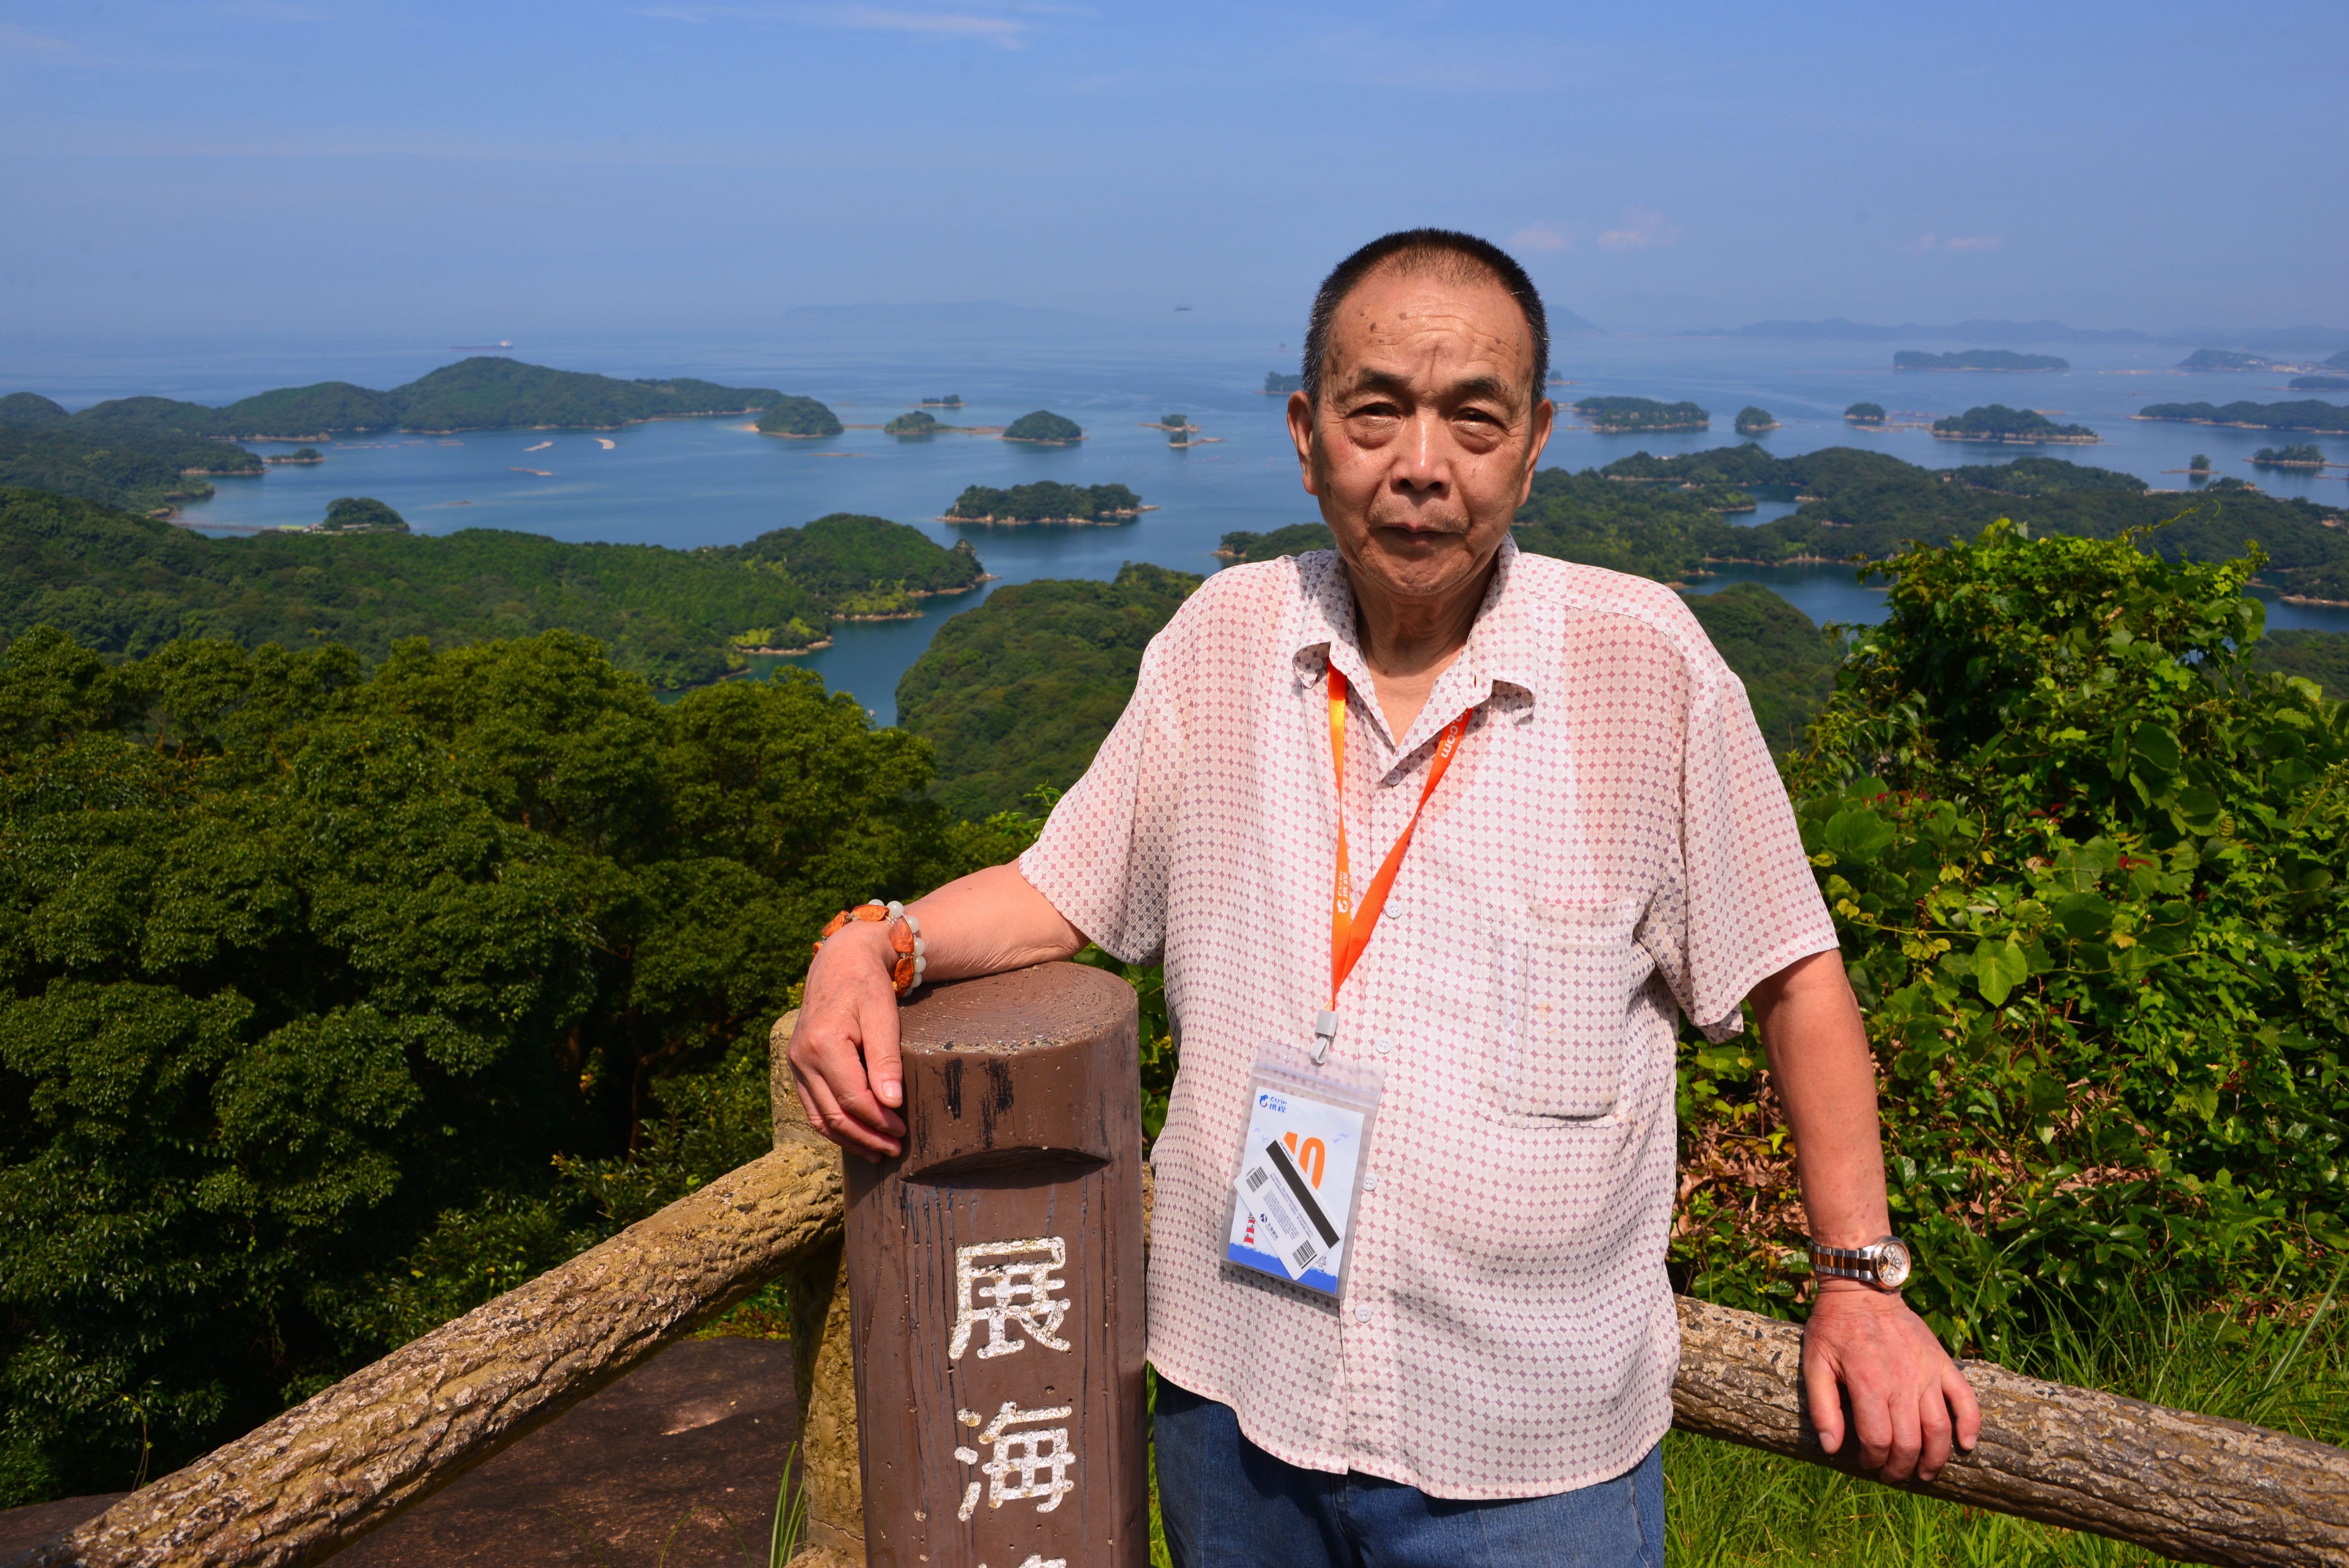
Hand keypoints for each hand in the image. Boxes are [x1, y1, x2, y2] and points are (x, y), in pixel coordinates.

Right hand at [786, 920, 907, 1159]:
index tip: (903, 1133)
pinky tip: (855, 1135)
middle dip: (866, 1137)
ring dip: (848, 1139)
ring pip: (819, 1117)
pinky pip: (813, 1106)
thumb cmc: (866, 985)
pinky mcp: (797, 1066)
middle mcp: (802, 1057)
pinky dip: (833, 1125)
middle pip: (834, 1115)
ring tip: (877, 1152)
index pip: (852, 1099)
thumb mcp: (883, 1015)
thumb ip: (886, 1059)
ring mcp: (795, 1063)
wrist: (839, 961)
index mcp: (823, 1044)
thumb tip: (891, 1103)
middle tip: (894, 1150)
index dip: (879, 1122)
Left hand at [1800, 1284, 1981, 1481]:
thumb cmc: (1833, 1328)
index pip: (1878, 1441)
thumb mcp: (1814, 1364)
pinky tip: (1966, 1445)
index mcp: (1868, 1384)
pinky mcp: (1942, 1363)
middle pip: (1909, 1442)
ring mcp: (1926, 1373)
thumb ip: (1823, 1408)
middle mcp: (1902, 1382)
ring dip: (1935, 1458)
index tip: (1867, 1463)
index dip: (1873, 1460)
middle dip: (1901, 1467)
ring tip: (1925, 1472)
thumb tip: (1831, 1449)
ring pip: (1939, 1428)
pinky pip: (1965, 1398)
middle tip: (1893, 1474)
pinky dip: (1970, 1424)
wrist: (1861, 1290)